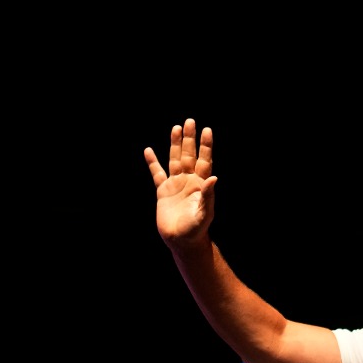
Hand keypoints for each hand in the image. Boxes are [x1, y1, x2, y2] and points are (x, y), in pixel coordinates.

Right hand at [144, 118, 216, 245]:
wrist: (181, 240)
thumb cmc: (196, 229)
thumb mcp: (204, 213)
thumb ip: (208, 195)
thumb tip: (213, 177)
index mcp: (200, 185)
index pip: (204, 160)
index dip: (205, 146)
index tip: (207, 130)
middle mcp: (189, 181)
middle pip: (189, 155)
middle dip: (190, 139)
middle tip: (190, 121)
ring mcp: (176, 184)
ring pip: (174, 160)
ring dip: (175, 145)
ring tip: (176, 128)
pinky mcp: (163, 191)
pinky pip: (157, 173)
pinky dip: (152, 162)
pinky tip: (149, 151)